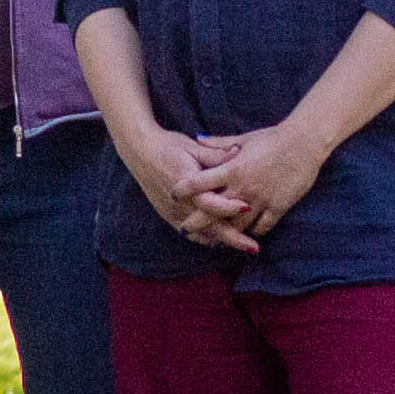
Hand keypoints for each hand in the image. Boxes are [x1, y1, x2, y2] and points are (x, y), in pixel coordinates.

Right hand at [119, 122, 258, 255]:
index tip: (248, 208)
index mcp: (186, 181)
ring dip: (222, 241)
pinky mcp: (169, 216)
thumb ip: (216, 154)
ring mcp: (173, 212)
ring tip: (243, 246)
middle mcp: (179, 202)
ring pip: (201, 234)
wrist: (140, 151)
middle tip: (254, 248)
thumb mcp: (193, 146)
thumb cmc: (168, 146)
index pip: (209, 201)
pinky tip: (221, 240)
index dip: (229, 206)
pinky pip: (190, 234)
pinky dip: (206, 238)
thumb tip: (238, 151)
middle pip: (209, 226)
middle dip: (233, 238)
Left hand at [182, 123, 329, 242]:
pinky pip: (261, 227)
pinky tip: (245, 234)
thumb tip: (197, 138)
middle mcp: (242, 188)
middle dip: (197, 222)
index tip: (173, 195)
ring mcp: (260, 200)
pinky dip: (252, 232)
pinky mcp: (277, 208)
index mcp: (231, 169)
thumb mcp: (243, 139)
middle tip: (185, 229)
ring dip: (224, 232)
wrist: (304, 144)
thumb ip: (218, 143)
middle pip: (212, 212)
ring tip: (213, 238)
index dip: (183, 190)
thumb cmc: (272, 138)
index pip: (198, 183)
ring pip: (236, 225)